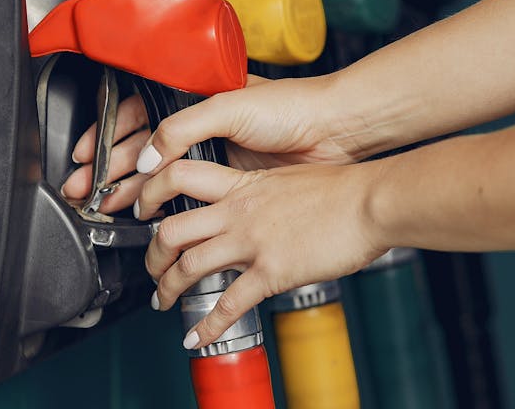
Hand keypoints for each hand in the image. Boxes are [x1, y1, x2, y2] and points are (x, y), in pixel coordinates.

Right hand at [64, 74, 360, 212]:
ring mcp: (215, 154)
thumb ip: (182, 129)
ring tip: (106, 205)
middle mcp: (201, 125)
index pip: (139, 113)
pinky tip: (147, 213)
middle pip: (143, 147)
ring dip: (130, 188)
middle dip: (109, 167)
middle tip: (85, 188)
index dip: (109, 134)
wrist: (334, 132)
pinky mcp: (230, 181)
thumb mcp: (229, 106)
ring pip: (160, 173)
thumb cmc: (291, 107)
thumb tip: (149, 159)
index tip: (87, 154)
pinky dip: (163, 203)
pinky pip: (186, 193)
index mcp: (195, 96)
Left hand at [138, 161, 385, 348]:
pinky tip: (196, 338)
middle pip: (171, 229)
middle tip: (152, 268)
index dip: (152, 192)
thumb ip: (263, 192)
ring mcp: (251, 241)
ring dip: (167, 289)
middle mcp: (238, 210)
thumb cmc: (342, 189)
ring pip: (188, 265)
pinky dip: (206, 327)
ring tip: (162, 302)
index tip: (145, 209)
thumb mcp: (290, 179)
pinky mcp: (270, 271)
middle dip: (152, 254)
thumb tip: (256, 207)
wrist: (369, 202)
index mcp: (242, 185)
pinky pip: (227, 304)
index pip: (179, 176)